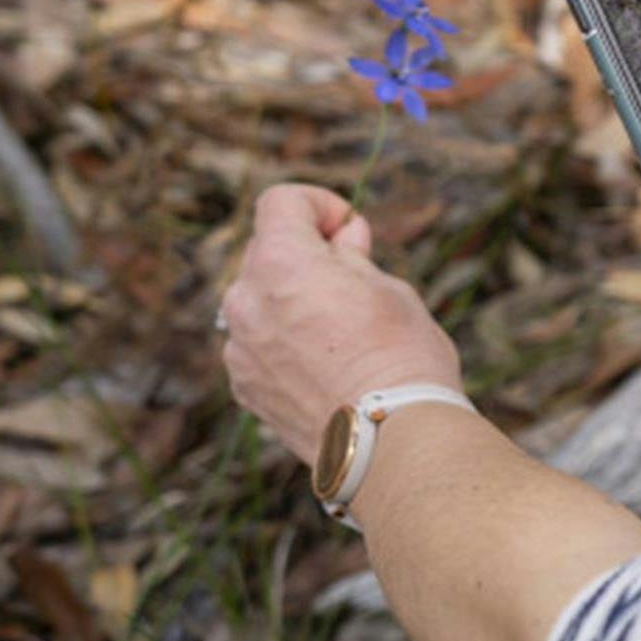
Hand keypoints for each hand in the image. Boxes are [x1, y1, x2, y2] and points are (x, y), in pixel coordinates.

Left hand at [219, 184, 462, 463]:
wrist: (390, 438)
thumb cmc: (401, 354)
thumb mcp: (389, 287)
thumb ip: (352, 257)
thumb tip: (341, 239)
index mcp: (282, 262)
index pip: (281, 202)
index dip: (320, 206)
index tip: (349, 230)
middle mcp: (246, 300)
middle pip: (268, 252)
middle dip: (308, 256)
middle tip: (357, 280)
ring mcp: (239, 347)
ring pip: (261, 301)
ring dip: (293, 300)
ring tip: (342, 331)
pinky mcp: (243, 385)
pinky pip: (259, 343)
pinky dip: (285, 340)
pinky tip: (327, 365)